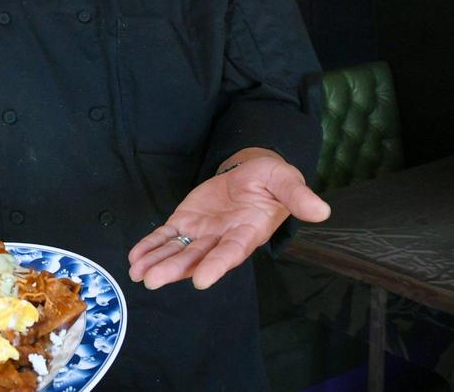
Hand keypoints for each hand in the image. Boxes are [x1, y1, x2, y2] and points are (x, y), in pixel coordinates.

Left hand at [127, 151, 329, 289]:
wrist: (251, 174)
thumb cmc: (272, 180)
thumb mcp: (285, 181)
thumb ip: (298, 196)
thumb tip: (322, 210)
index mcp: (248, 233)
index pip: (231, 252)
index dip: (216, 266)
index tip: (200, 280)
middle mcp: (222, 239)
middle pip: (197, 257)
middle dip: (174, 269)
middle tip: (151, 281)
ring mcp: (202, 233)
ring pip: (178, 251)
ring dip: (156, 262)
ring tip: (136, 274)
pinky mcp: (186, 223)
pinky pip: (166, 237)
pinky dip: (150, 246)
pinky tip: (134, 257)